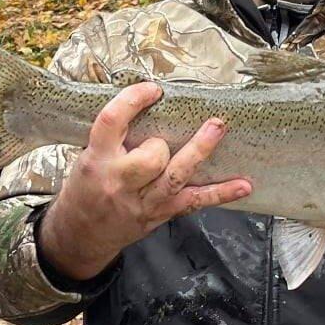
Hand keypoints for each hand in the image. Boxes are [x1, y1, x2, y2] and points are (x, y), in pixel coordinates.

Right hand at [38, 82, 252, 280]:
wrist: (80, 235)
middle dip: (159, 144)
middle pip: (150, 157)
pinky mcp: (161, 214)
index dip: (132, 101)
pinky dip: (221, 194)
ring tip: (217, 128)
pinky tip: (243, 186)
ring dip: (199, 151)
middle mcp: (120, 182)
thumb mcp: (86, 158)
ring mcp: (143, 202)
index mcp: (97, 160)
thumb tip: (144, 105)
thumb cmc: (86, 189)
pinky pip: (194, 202)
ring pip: (175, 177)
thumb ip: (113, 138)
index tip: (152, 89)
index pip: (111, 123)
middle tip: (160, 140)